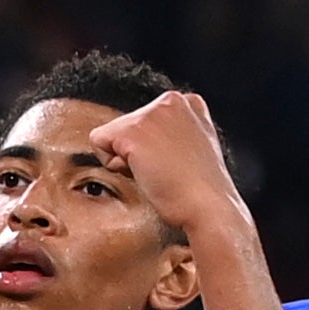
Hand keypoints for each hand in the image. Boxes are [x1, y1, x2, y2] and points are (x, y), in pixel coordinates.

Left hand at [93, 90, 247, 239]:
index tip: (178, 167)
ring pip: (111, 135)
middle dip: (139, 155)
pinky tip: (144, 174)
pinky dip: (114, 166)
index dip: (154, 151)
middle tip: (168, 173)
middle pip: (127, 126)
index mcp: (187, 102)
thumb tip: (148, 142)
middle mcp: (169, 100)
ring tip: (158, 174)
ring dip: (128, 162)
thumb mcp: (194, 149)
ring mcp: (151, 113)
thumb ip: (174, 134)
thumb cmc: (201, 194)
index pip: (146, 122)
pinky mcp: (133, 131)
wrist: (209, 209)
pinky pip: (99, 144)